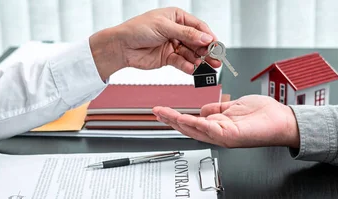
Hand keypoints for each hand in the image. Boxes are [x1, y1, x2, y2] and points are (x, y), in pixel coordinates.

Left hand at [90, 7, 220, 79]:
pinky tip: (193, 69)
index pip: (198, 27)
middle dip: (207, 51)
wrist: (121, 46)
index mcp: (177, 17)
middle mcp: (177, 31)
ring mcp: (173, 45)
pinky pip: (182, 62)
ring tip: (206, 67)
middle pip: (197, 42)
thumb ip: (186, 34)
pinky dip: (188, 67)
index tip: (216, 45)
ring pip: (191, 54)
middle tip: (216, 60)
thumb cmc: (137, 29)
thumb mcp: (164, 27)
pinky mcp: (168, 58)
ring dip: (199, 61)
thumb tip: (205, 38)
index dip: (208, 36)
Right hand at [153, 95, 299, 147]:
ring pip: (196, 130)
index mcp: (219, 126)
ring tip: (164, 114)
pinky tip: (186, 118)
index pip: (192, 123)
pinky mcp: (232, 136)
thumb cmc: (265, 115)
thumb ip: (218, 108)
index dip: (176, 117)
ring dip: (178, 122)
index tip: (162, 110)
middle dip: (171, 120)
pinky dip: (197, 124)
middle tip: (156, 112)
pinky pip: (210, 129)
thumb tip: (203, 108)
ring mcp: (225, 136)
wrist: (283, 121)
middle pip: (189, 128)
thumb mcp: (234, 106)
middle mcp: (220, 133)